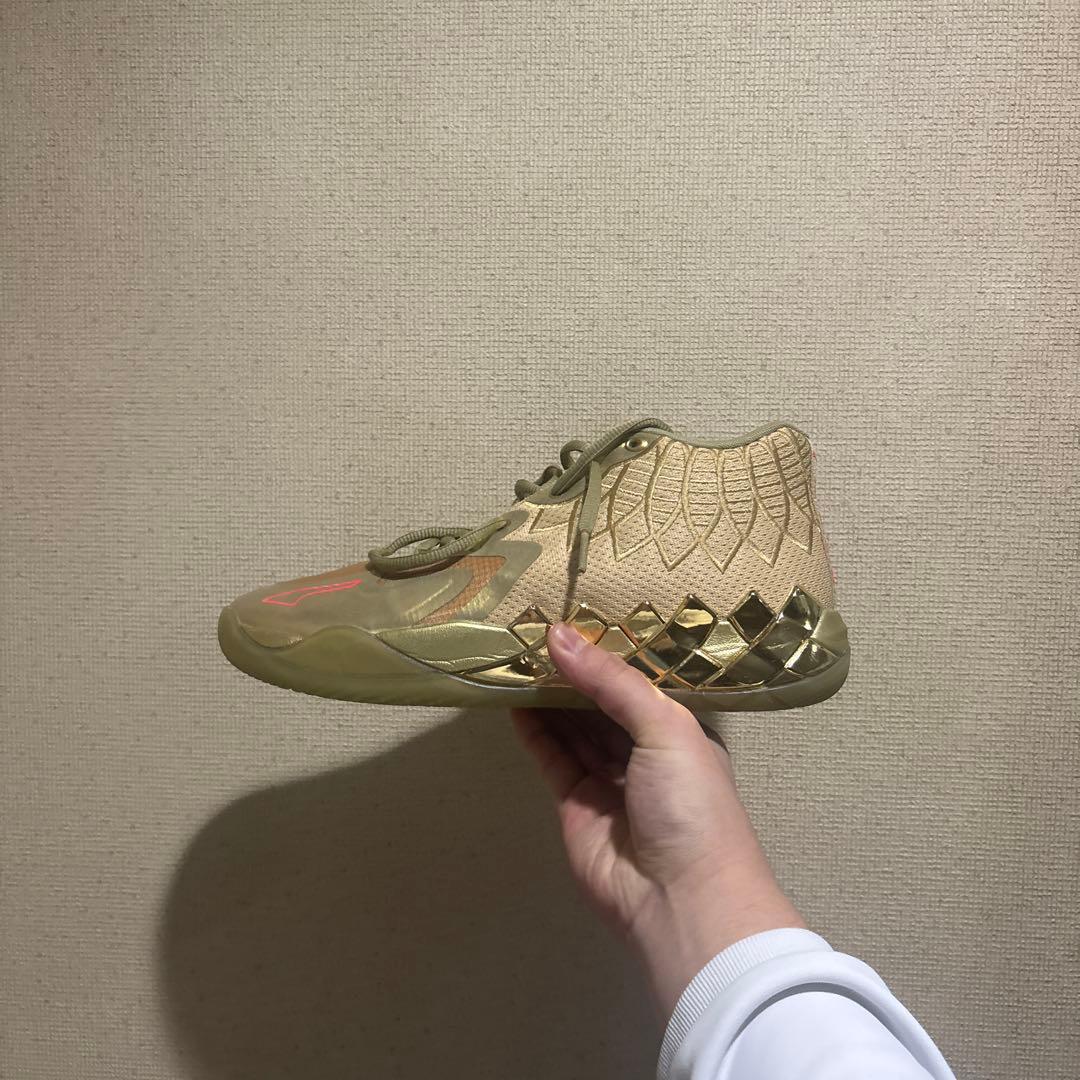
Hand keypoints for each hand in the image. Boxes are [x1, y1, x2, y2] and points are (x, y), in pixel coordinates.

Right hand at [512, 622, 804, 1015]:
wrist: (680, 899)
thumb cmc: (691, 803)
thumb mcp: (664, 727)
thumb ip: (611, 681)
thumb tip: (557, 634)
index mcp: (681, 730)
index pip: (639, 680)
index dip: (608, 651)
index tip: (575, 613)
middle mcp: (646, 751)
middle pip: (602, 702)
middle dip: (573, 670)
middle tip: (534, 628)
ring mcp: (609, 778)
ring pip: (573, 726)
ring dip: (549, 694)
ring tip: (517, 653)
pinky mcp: (575, 803)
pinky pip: (552, 756)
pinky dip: (534, 729)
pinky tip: (514, 697)